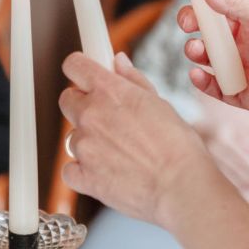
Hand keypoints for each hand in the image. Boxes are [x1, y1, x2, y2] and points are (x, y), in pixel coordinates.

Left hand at [58, 52, 222, 231]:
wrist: (181, 186)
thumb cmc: (178, 146)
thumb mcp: (159, 103)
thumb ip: (132, 80)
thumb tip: (118, 62)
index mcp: (110, 90)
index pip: (74, 65)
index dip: (79, 69)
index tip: (84, 76)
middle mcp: (91, 114)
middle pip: (67, 100)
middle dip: (83, 107)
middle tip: (107, 120)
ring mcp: (84, 146)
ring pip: (72, 137)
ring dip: (88, 143)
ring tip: (118, 154)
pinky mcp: (82, 176)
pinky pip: (71, 169)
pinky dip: (84, 172)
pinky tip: (107, 173)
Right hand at [170, 0, 248, 115]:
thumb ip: (235, 3)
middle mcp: (246, 38)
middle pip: (209, 23)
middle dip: (193, 20)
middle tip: (187, 23)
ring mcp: (240, 65)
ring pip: (205, 53)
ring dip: (194, 49)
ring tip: (197, 51)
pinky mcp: (238, 91)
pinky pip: (211, 84)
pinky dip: (200, 80)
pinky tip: (199, 75)